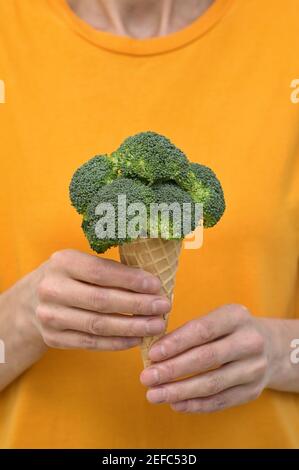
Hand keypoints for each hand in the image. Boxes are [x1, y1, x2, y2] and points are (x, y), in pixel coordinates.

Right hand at [34, 249, 169, 350]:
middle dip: (138, 305)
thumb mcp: (81, 263)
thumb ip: (110, 269)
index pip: (101, 272)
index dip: (131, 280)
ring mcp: (50, 316)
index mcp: (63, 262)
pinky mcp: (53, 338)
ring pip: (99, 325)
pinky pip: (91, 343)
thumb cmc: (69, 277)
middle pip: (102, 301)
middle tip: (163, 307)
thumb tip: (152, 283)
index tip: (156, 285)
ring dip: (132, 327)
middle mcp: (52, 288)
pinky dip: (117, 343)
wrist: (30, 301)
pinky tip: (137, 339)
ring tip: (156, 325)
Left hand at [140, 304, 275, 412]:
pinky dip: (195, 404)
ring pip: (212, 383)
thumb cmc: (229, 330)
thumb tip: (154, 352)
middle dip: (172, 370)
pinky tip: (175, 404)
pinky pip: (220, 401)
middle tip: (146, 377)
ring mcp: (254, 368)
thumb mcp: (215, 319)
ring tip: (154, 395)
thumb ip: (189, 332)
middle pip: (206, 358)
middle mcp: (250, 341)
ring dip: (179, 391)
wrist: (270, 347)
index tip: (152, 354)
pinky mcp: (253, 391)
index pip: (202, 330)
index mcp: (236, 316)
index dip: (176, 343)